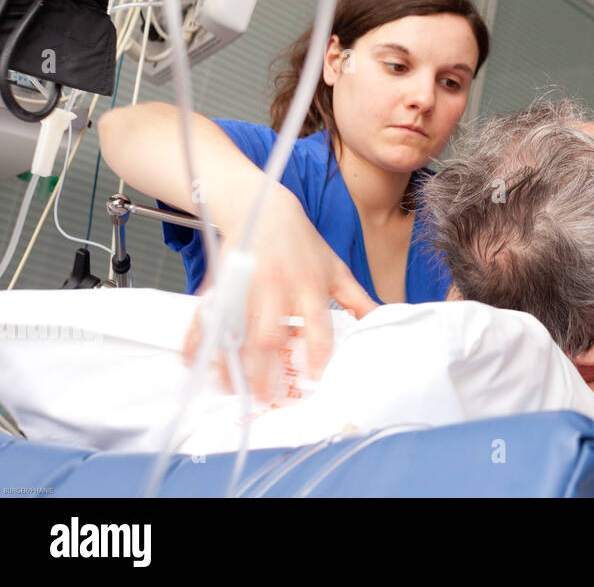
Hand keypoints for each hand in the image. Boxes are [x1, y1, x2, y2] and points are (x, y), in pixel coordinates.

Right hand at [183, 186, 378, 399]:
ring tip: (232, 389)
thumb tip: (386, 318)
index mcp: (309, 286)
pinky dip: (197, 339)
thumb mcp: (336, 270)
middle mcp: (278, 288)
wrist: (267, 210)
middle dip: (265, 368)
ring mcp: (246, 286)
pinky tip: (194, 362)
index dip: (317, 355)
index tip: (313, 380)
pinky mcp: (221, 284)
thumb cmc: (305, 246)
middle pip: (270, 334)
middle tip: (264, 396)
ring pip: (236, 330)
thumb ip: (358, 300)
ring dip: (231, 362)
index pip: (317, 326)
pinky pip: (207, 316)